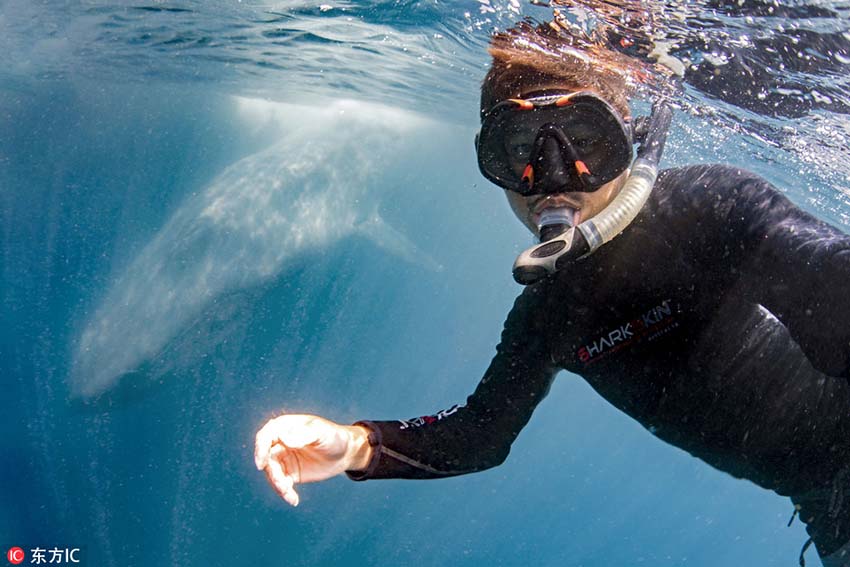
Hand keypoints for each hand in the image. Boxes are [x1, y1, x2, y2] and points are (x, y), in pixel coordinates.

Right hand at [254, 413, 371, 505]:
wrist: (345, 453)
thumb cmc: (334, 437)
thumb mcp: (322, 433)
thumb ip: (304, 434)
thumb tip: (284, 438)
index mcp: (285, 427)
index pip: (266, 436)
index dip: (260, 448)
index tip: (261, 464)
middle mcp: (281, 442)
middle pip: (266, 458)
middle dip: (272, 473)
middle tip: (283, 485)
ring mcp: (284, 458)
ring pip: (272, 473)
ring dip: (278, 485)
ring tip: (290, 495)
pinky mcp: (290, 473)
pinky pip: (281, 484)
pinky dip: (285, 493)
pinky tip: (293, 500)